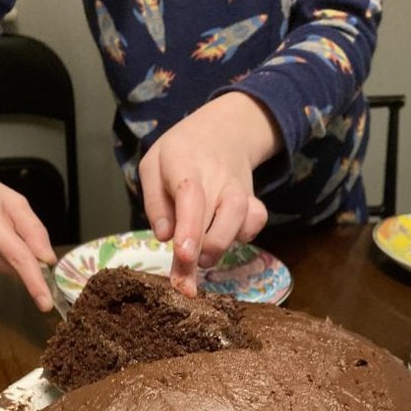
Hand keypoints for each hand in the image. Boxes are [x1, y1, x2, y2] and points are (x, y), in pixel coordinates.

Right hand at [0, 162, 57, 310]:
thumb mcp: (15, 202)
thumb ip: (34, 230)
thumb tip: (48, 259)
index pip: (18, 260)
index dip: (35, 282)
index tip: (46, 303)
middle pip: (17, 267)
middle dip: (28, 257)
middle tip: (17, 231)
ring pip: (10, 270)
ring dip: (14, 257)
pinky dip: (3, 258)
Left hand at [139, 92, 281, 295]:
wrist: (223, 129)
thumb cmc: (179, 154)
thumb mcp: (153, 166)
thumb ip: (154, 201)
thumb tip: (163, 236)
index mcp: (184, 163)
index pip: (190, 196)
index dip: (189, 228)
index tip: (183, 256)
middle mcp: (217, 176)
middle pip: (215, 217)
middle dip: (200, 255)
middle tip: (183, 281)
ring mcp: (238, 187)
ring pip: (241, 218)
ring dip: (221, 246)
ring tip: (202, 259)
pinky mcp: (253, 199)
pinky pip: (257, 220)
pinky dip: (246, 235)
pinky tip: (228, 238)